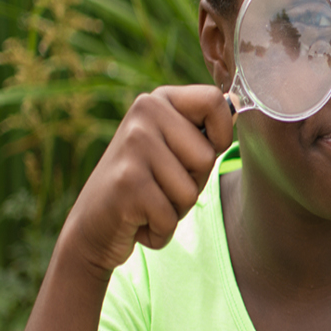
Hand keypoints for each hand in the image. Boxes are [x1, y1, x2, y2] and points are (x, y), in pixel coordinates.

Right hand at [58, 85, 234, 278]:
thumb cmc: (146, 187)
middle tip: (159, 185)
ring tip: (148, 201)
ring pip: (190, 191)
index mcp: (158, 99)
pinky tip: (137, 220)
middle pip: (206, 156)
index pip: (214, 100)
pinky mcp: (126, 181)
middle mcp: (143, 113)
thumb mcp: (173, 149)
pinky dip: (159, 231)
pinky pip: (170, 217)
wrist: (92, 227)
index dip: (221, 135)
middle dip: (192, 183)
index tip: (200, 152)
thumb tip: (237, 104)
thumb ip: (201, 130)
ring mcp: (133, 145)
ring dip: (175, 210)